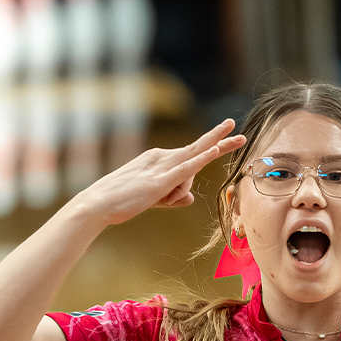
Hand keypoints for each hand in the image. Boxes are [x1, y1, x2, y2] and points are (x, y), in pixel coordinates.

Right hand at [77, 120, 246, 226]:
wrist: (97, 204)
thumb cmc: (122, 201)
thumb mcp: (153, 199)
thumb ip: (174, 197)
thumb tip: (191, 198)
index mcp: (158, 158)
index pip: (188, 161)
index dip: (206, 155)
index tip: (226, 138)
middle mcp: (161, 157)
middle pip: (198, 150)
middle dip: (221, 139)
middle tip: (243, 136)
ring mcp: (161, 167)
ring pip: (191, 168)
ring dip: (183, 186)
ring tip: (160, 196)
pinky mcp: (160, 180)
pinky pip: (186, 167)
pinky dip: (203, 158)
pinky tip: (216, 150)